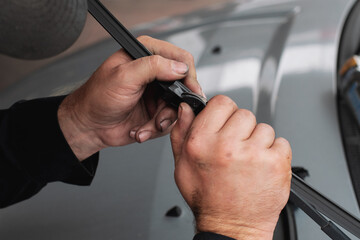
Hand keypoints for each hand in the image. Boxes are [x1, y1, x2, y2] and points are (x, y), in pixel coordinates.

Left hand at [58, 36, 203, 160]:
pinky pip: (169, 121)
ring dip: (162, 121)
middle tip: (161, 116)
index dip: (188, 75)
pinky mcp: (156, 111)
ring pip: (178, 107)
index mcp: (146, 54)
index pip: (180, 58)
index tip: (189, 91)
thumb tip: (179, 68)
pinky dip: (156, 129)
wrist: (89, 126)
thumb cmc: (97, 97)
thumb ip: (152, 67)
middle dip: (173, 106)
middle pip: (183, 86)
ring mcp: (156, 93)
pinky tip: (140, 130)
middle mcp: (154, 73)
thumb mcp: (124, 77)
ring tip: (146, 125)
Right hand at [171, 96, 291, 239]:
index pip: (222, 103)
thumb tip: (186, 109)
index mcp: (202, 142)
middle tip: (236, 148)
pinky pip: (281, 142)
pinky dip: (275, 153)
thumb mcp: (182, 164)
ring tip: (248, 161)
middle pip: (244, 113)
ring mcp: (253, 154)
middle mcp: (227, 146)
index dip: (224, 112)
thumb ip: (181, 131)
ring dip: (259, 141)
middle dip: (241, 128)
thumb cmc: (207, 198)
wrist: (232, 226)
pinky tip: (261, 166)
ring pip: (263, 128)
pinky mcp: (276, 163)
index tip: (226, 122)